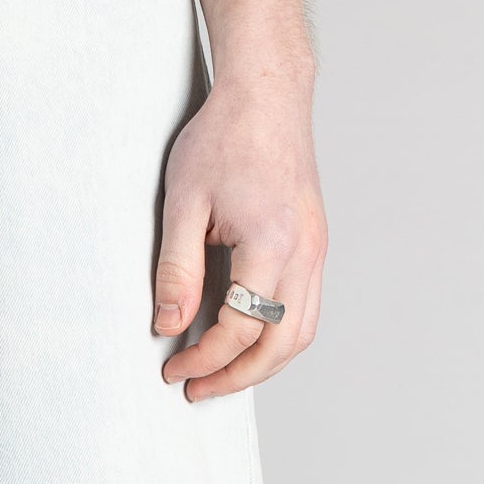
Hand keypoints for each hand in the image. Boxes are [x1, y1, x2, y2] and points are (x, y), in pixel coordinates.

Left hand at [153, 76, 325, 401]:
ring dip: (263, 364)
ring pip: (301, 332)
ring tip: (222, 375)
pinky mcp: (315, 244)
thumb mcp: (183, 204)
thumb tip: (168, 326)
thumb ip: (176, 270)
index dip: (204, 358)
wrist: (267, 94)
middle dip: (238, 377)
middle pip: (281, 344)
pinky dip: (278, 337)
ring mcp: (316, 249)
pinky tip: (246, 342)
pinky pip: (305, 309)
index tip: (173, 369)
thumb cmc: (224, 138)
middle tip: (197, 390)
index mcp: (272, 243)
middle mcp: (304, 252)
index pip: (240, 327)